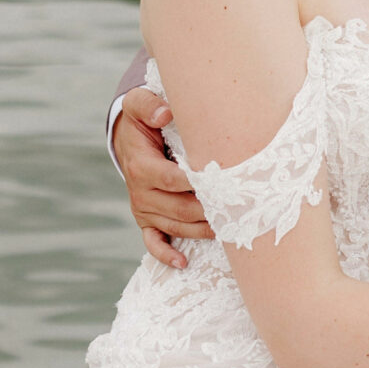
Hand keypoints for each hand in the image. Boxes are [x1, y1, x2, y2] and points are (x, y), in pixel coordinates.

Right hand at [113, 87, 213, 268]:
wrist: (128, 140)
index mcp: (141, 166)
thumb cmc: (142, 121)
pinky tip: (183, 262)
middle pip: (180, 208)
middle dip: (209, 209)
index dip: (196, 183)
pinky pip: (153, 242)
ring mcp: (143, 209)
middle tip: (240, 206)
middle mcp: (140, 192)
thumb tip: (166, 113)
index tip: (223, 181)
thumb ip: (149, 105)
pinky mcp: (145, 220)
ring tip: (231, 226)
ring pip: (176, 226)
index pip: (171, 180)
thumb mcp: (139, 105)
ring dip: (203, 229)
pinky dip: (166, 254)